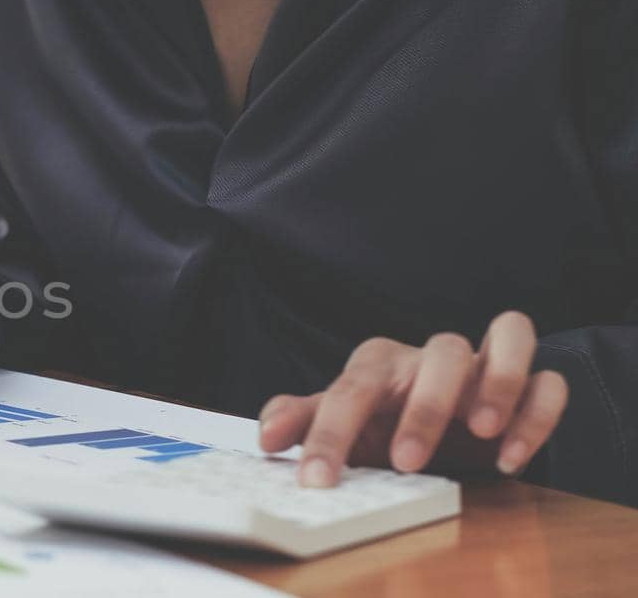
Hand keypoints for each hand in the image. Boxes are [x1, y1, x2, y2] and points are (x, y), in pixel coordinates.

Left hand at [258, 311, 567, 486]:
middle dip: (426, 407)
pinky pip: (548, 381)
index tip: (318, 478)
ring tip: (482, 433)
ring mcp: (485, 367)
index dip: (330, 433)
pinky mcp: (528, 386)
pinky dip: (537, 414)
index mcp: (380, 365)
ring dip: (499, 382)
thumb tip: (267, 433)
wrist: (436, 425)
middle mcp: (434, 357)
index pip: (352, 387)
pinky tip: (511, 458)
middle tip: (406, 461)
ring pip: (509, 337)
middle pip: (441, 351)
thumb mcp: (342, 425)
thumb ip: (304, 422)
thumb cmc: (383, 420)